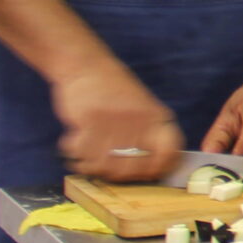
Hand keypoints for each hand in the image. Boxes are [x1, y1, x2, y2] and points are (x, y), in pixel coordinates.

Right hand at [52, 61, 182, 181]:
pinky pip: (83, 152)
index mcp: (157, 118)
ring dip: (94, 168)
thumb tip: (151, 171)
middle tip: (107, 173)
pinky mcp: (90, 120)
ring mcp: (115, 121)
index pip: (169, 153)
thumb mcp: (144, 107)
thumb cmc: (115, 91)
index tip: (147, 175)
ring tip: (86, 163)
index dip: (159, 169)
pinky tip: (73, 148)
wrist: (87, 66)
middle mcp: (140, 121)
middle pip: (134, 167)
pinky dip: (76, 155)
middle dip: (119, 176)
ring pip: (107, 164)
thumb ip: (149, 134)